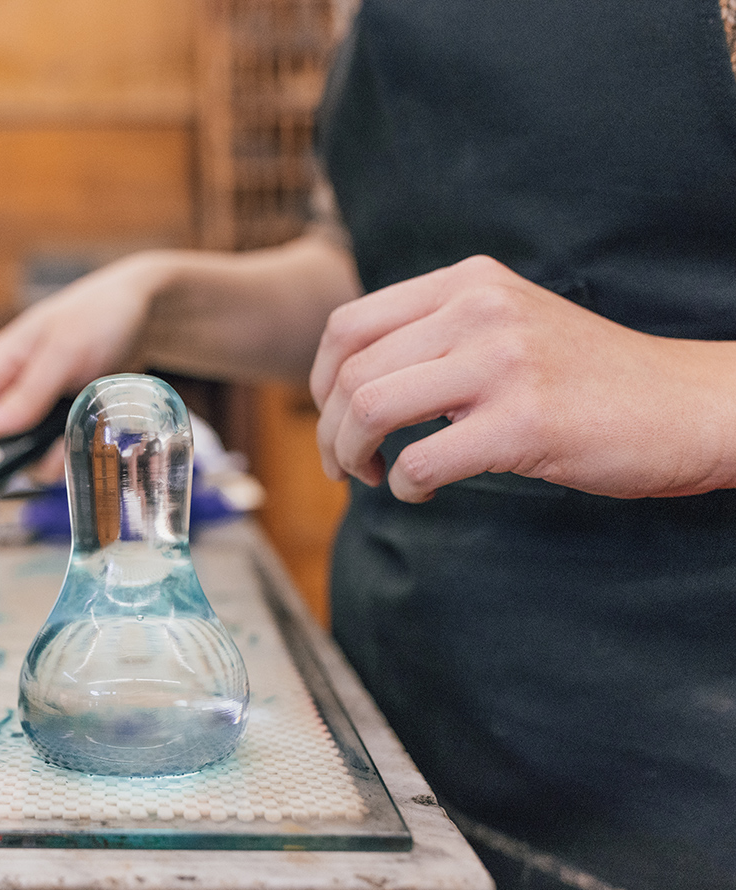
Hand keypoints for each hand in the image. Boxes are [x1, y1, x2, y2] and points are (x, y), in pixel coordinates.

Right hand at [0, 251, 175, 493]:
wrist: (144, 308)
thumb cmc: (99, 315)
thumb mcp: (65, 351)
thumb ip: (28, 392)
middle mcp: (5, 390)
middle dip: (12, 462)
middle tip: (46, 449)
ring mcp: (31, 407)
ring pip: (25, 457)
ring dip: (53, 455)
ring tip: (87, 418)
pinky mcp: (56, 419)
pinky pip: (53, 452)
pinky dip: (72, 449)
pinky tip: (95, 421)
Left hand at [310, 255, 735, 501]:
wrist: (686, 404)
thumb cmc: (586, 379)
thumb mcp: (507, 326)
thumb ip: (437, 333)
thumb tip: (348, 382)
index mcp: (468, 283)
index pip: (347, 325)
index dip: (320, 383)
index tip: (333, 418)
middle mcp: (481, 310)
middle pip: (351, 372)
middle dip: (331, 431)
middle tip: (346, 465)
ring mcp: (503, 363)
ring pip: (372, 409)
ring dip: (353, 456)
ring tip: (374, 477)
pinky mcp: (524, 422)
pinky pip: (421, 459)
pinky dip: (405, 487)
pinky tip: (423, 490)